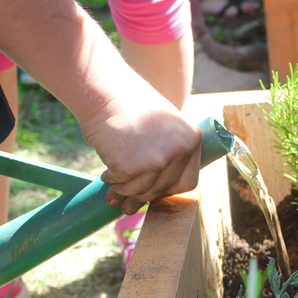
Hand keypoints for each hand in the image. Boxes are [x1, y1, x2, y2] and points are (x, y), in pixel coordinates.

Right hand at [80, 93, 201, 214]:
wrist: (107, 91)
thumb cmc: (131, 107)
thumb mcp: (163, 127)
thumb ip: (166, 155)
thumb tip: (153, 193)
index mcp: (192, 140)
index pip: (187, 182)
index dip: (168, 192)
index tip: (154, 195)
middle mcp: (179, 151)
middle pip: (162, 189)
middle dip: (143, 199)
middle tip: (128, 206)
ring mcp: (157, 159)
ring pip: (140, 190)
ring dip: (124, 193)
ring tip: (112, 192)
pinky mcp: (132, 165)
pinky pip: (120, 182)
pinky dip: (111, 181)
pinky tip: (105, 174)